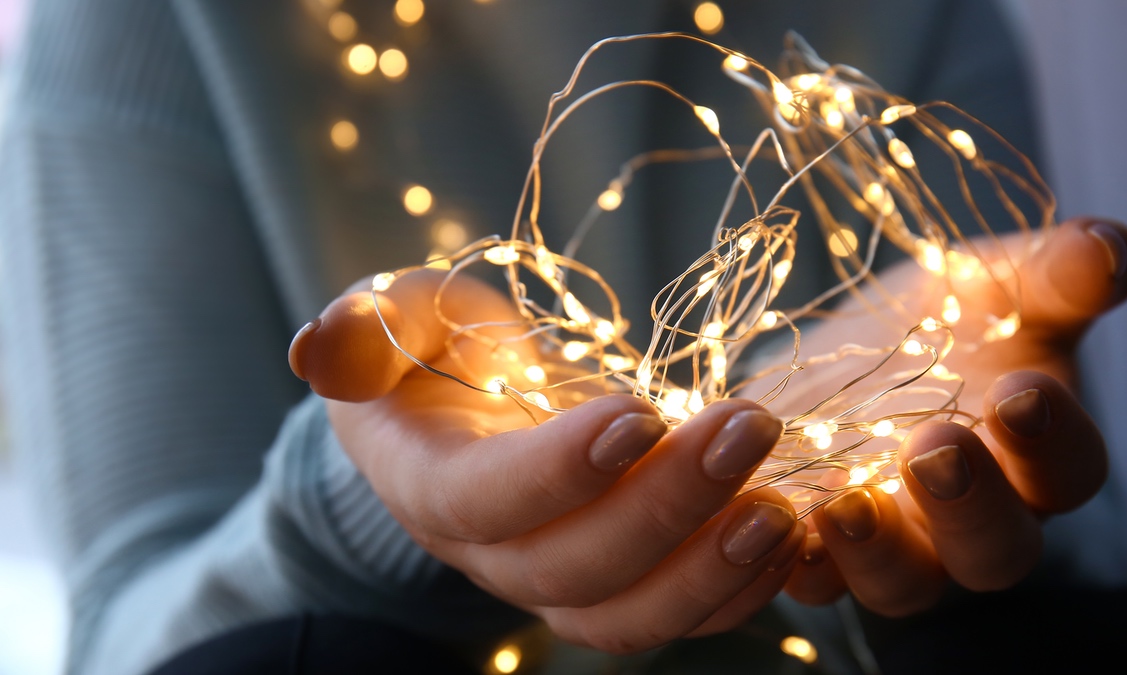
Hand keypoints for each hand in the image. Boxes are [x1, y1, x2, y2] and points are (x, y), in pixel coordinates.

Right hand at [289, 270, 805, 652]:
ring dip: (712, 570)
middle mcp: (491, 550)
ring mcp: (555, 579)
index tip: (636, 411)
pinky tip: (791, 537)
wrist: (464, 408)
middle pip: (573, 568)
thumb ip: (365, 326)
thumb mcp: (392, 315)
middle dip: (667, 506)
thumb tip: (316, 347)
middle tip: (748, 426)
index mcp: (429, 481)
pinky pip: (674, 616)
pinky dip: (736, 591)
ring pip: (627, 616)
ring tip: (783, 507)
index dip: (557, 471)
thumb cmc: (430, 349)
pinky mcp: (616, 582)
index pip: (484, 501)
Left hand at [782, 217, 1126, 615]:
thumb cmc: (938, 321)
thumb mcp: (988, 283)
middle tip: (934, 447)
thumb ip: (1050, 272)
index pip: (1068, 472)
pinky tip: (760, 517)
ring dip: (874, 553)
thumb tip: (1112, 248)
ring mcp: (891, 545)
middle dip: (970, 508)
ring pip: (901, 585)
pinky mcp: (812, 547)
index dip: (1053, 442)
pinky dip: (786, 557)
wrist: (842, 350)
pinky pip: (805, 577)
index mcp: (1031, 459)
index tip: (1019, 391)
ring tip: (842, 504)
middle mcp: (969, 521)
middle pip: (995, 551)